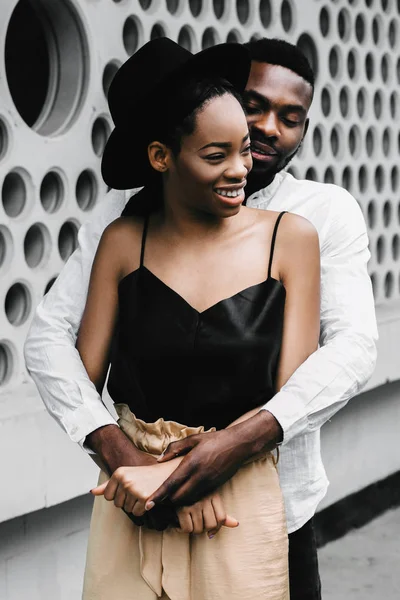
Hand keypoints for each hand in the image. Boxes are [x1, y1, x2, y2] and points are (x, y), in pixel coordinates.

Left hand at [91, 460, 182, 518]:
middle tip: (137, 489)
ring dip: (135, 505)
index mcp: (119, 473)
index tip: (127, 488)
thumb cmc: (144, 475)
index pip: (107, 496)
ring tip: (143, 492)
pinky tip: (148, 497)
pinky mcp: (144, 498)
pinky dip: (142, 509)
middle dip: (127, 500)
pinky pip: (137, 513)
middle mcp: (125, 480)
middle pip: (117, 504)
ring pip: (127, 509)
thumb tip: (92, 492)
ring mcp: (134, 489)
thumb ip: (108, 485)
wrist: (165, 473)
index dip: (118, 495)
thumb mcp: (125, 475)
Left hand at [145, 410, 281, 509]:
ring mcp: (208, 484)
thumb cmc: (215, 440)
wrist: (239, 445)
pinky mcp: (215, 487)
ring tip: (169, 498)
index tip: (148, 505)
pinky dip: (189, 499)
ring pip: (188, 501)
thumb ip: (174, 448)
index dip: (158, 496)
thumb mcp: (193, 439)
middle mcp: (199, 477)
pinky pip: (198, 498)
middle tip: (157, 499)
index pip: (171, 484)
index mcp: (192, 463)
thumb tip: (159, 459)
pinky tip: (184, 493)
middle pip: (178, 498)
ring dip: (178, 502)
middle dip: (166, 501)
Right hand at [176, 492, 237, 537]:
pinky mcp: (181, 509)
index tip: (208, 525)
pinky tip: (179, 523)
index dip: (216, 527)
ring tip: (187, 521)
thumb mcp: (209, 501)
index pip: (221, 518)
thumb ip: (221, 514)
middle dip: (203, 528)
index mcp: (213, 494)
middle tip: (196, 522)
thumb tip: (236, 524)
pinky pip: (187, 529)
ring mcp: (193, 503)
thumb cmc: (192, 497)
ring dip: (192, 529)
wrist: (171, 488)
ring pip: (198, 529)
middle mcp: (204, 498)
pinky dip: (182, 529)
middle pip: (210, 525)